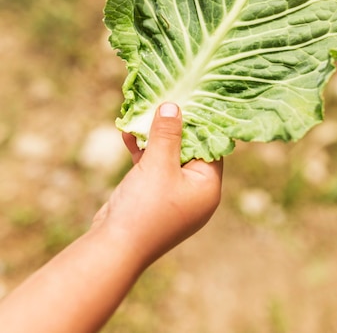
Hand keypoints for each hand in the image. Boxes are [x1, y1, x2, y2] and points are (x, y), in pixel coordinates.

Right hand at [92, 103, 222, 268]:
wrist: (113, 248)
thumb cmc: (145, 207)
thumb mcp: (158, 164)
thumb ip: (167, 134)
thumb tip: (173, 106)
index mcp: (207, 188)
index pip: (211, 147)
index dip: (199, 123)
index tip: (189, 99)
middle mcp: (195, 193)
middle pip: (188, 150)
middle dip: (172, 127)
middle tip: (163, 101)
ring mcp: (173, 196)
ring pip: (167, 157)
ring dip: (153, 137)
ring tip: (141, 113)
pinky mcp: (152, 197)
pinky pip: (152, 168)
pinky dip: (142, 152)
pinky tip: (127, 133)